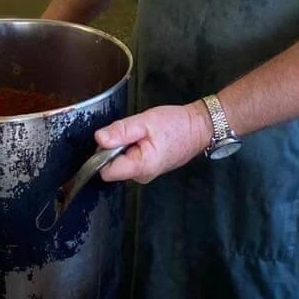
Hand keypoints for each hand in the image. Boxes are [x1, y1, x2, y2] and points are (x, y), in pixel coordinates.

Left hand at [96, 102, 212, 183]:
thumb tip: (99, 139)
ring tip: (143, 134)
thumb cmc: (176, 124)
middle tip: (134, 132)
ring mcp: (146, 174)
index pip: (106, 171)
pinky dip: (134, 148)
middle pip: (112, 166)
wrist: (199, 128)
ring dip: (125, 147)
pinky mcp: (149, 169)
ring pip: (121, 162)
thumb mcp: (145, 121)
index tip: (114, 138)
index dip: (103, 153)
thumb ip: (121, 131)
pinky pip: (131, 160)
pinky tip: (146, 139)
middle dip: (115, 147)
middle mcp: (141, 176)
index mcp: (140, 167)